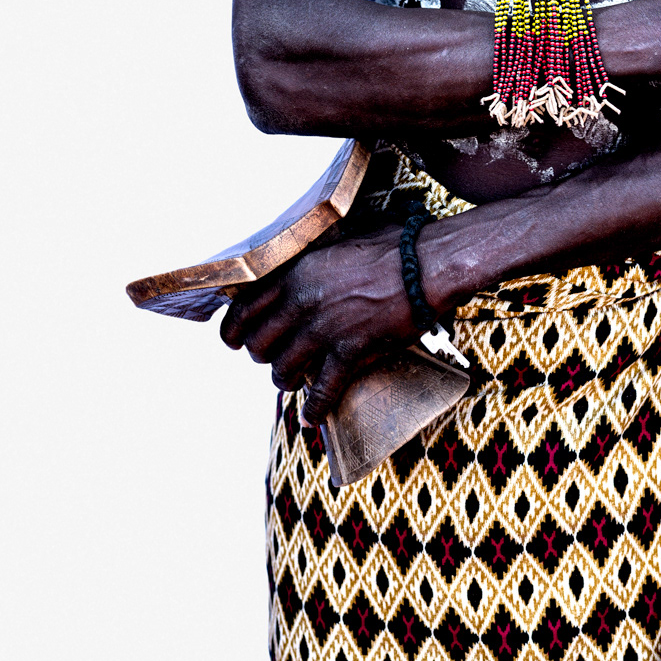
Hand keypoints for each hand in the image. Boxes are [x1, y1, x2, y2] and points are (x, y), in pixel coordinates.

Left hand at [219, 228, 419, 422]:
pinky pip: (322, 390)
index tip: (234, 341)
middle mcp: (301, 302)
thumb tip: (301, 271)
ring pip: (282, 370)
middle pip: (258, 345)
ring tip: (292, 382)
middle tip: (273, 358)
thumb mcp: (339, 243)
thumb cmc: (391, 247)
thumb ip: (312, 262)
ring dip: (284, 381)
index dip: (233, 331)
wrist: (427, 265)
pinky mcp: (350, 351)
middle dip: (262, 356)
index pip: (244, 310)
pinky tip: (312, 417)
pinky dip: (315, 409)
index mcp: (296, 273)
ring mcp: (324, 328)